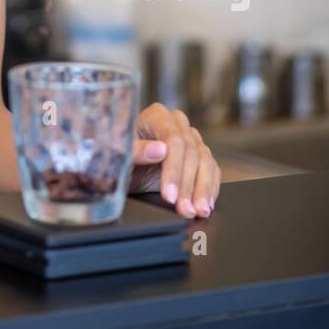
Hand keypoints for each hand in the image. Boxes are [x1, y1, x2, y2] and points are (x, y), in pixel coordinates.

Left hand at [127, 103, 220, 217]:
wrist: (121, 163)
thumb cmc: (116, 154)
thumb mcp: (119, 153)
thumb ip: (136, 150)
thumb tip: (160, 150)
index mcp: (157, 116)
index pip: (174, 140)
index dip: (174, 170)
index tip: (169, 194)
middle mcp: (177, 124)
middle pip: (191, 153)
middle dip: (188, 186)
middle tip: (184, 209)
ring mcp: (191, 138)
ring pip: (205, 162)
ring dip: (202, 190)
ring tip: (197, 211)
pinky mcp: (199, 155)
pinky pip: (212, 170)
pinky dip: (210, 189)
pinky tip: (206, 205)